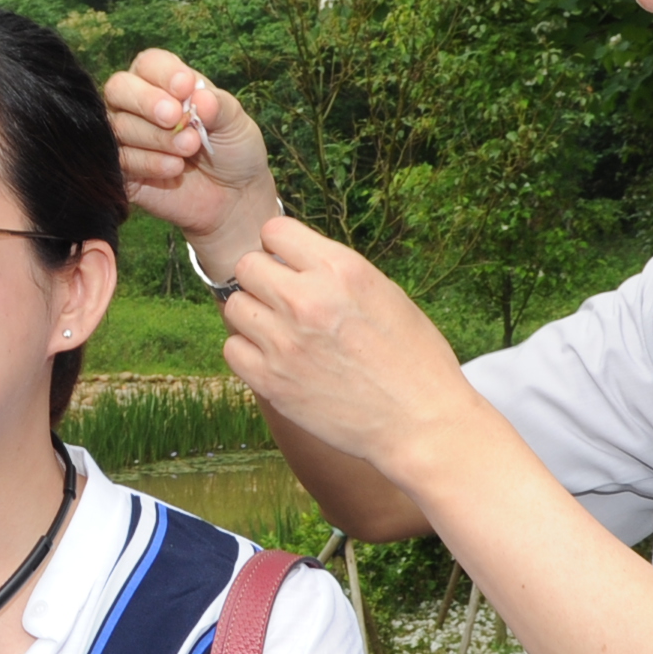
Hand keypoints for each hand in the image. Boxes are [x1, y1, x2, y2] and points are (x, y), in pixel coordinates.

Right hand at [103, 50, 278, 270]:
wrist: (234, 198)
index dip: (162, 73)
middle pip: (118, 88)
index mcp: (164, 84)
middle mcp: (138, 106)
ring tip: (189, 149)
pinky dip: (148, 162)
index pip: (148, 64)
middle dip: (146, 101)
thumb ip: (217, 105)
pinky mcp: (122, 171)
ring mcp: (126, 138)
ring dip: (156, 137)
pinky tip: (174, 168)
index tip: (186, 87)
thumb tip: (197, 95)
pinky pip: (119, 161)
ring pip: (119, 126)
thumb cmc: (233, 151)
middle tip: (175, 118)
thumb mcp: (236, 122)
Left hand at [220, 216, 479, 482]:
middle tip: (283, 300)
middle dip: (262, 279)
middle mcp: (307, 300)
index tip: (289, 265)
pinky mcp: (271, 381)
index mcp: (340, 270)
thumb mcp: (385, 294)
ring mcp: (284, 342)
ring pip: (235, 307)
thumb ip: (334, 274)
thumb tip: (294, 261)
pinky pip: (232, 349)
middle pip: (246, 266)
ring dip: (253, 315)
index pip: (275, 231)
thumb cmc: (413, 359)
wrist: (420, 423)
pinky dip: (248, 351)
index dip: (280, 248)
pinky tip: (274, 358)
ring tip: (280, 330)